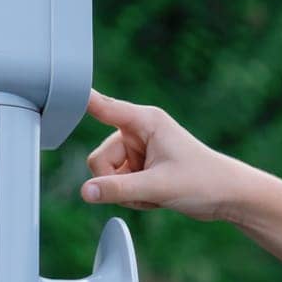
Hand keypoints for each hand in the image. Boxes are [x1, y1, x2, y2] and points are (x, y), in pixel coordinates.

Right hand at [82, 88, 248, 222]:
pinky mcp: (141, 167)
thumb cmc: (205, 182)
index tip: (52, 85)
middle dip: (117, 182)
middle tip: (146, 190)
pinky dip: (134, 197)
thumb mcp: (158, 187)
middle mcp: (137, 132)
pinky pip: (119, 186)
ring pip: (107, 176)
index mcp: (145, 121)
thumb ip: (119, 189)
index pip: (102, 107)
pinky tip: (157, 197)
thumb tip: (85, 192)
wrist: (229, 197)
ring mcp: (138, 151)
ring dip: (127, 192)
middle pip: (98, 160)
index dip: (77, 100)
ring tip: (157, 193)